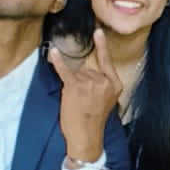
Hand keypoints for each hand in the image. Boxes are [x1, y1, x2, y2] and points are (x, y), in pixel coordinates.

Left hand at [51, 29, 125, 162]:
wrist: (86, 136)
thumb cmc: (94, 121)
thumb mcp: (107, 101)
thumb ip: (102, 86)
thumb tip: (87, 75)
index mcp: (115, 84)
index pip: (107, 62)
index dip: (102, 47)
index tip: (98, 32)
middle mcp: (103, 81)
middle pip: (88, 70)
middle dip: (82, 82)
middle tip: (82, 102)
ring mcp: (89, 82)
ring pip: (76, 74)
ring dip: (72, 85)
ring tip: (75, 103)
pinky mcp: (74, 86)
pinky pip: (64, 70)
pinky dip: (57, 62)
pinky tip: (53, 52)